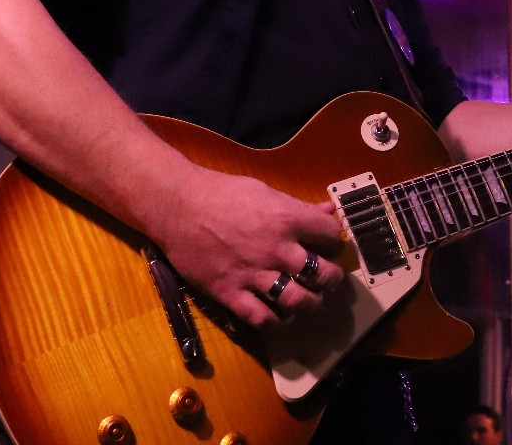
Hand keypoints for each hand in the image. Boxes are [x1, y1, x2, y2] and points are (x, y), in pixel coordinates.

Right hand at [148, 168, 345, 328]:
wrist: (177, 206)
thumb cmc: (221, 193)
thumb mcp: (264, 191)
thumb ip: (298, 206)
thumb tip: (329, 209)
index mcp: (286, 219)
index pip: (330, 234)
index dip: (333, 239)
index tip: (328, 242)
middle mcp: (276, 250)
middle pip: (322, 274)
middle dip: (332, 278)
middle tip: (328, 278)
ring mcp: (254, 274)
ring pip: (298, 301)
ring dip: (310, 303)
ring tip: (309, 299)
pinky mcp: (231, 292)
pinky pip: (262, 318)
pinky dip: (276, 321)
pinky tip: (279, 314)